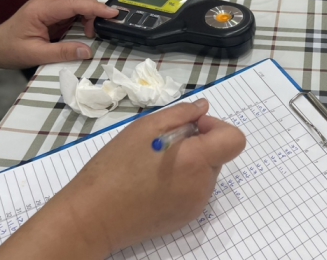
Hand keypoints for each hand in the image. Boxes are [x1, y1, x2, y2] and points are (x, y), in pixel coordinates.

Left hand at [0, 0, 117, 67]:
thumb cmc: (10, 50)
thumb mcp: (35, 55)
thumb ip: (62, 52)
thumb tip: (88, 51)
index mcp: (42, 9)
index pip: (76, 3)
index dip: (97, 8)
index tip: (114, 15)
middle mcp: (47, 1)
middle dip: (95, 10)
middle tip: (96, 32)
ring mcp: (50, 3)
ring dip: (91, 13)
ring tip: (89, 33)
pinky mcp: (54, 8)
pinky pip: (76, 6)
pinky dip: (85, 15)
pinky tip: (84, 29)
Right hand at [0, 100, 246, 259]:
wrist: (92, 218)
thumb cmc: (113, 168)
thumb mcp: (144, 128)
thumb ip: (181, 114)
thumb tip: (203, 108)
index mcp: (195, 161)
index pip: (235, 139)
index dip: (217, 127)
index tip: (192, 127)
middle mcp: (203, 186)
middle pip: (218, 154)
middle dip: (199, 143)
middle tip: (164, 144)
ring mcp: (197, 205)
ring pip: (207, 171)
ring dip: (191, 162)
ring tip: (155, 164)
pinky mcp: (186, 218)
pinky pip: (196, 190)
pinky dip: (184, 180)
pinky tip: (154, 182)